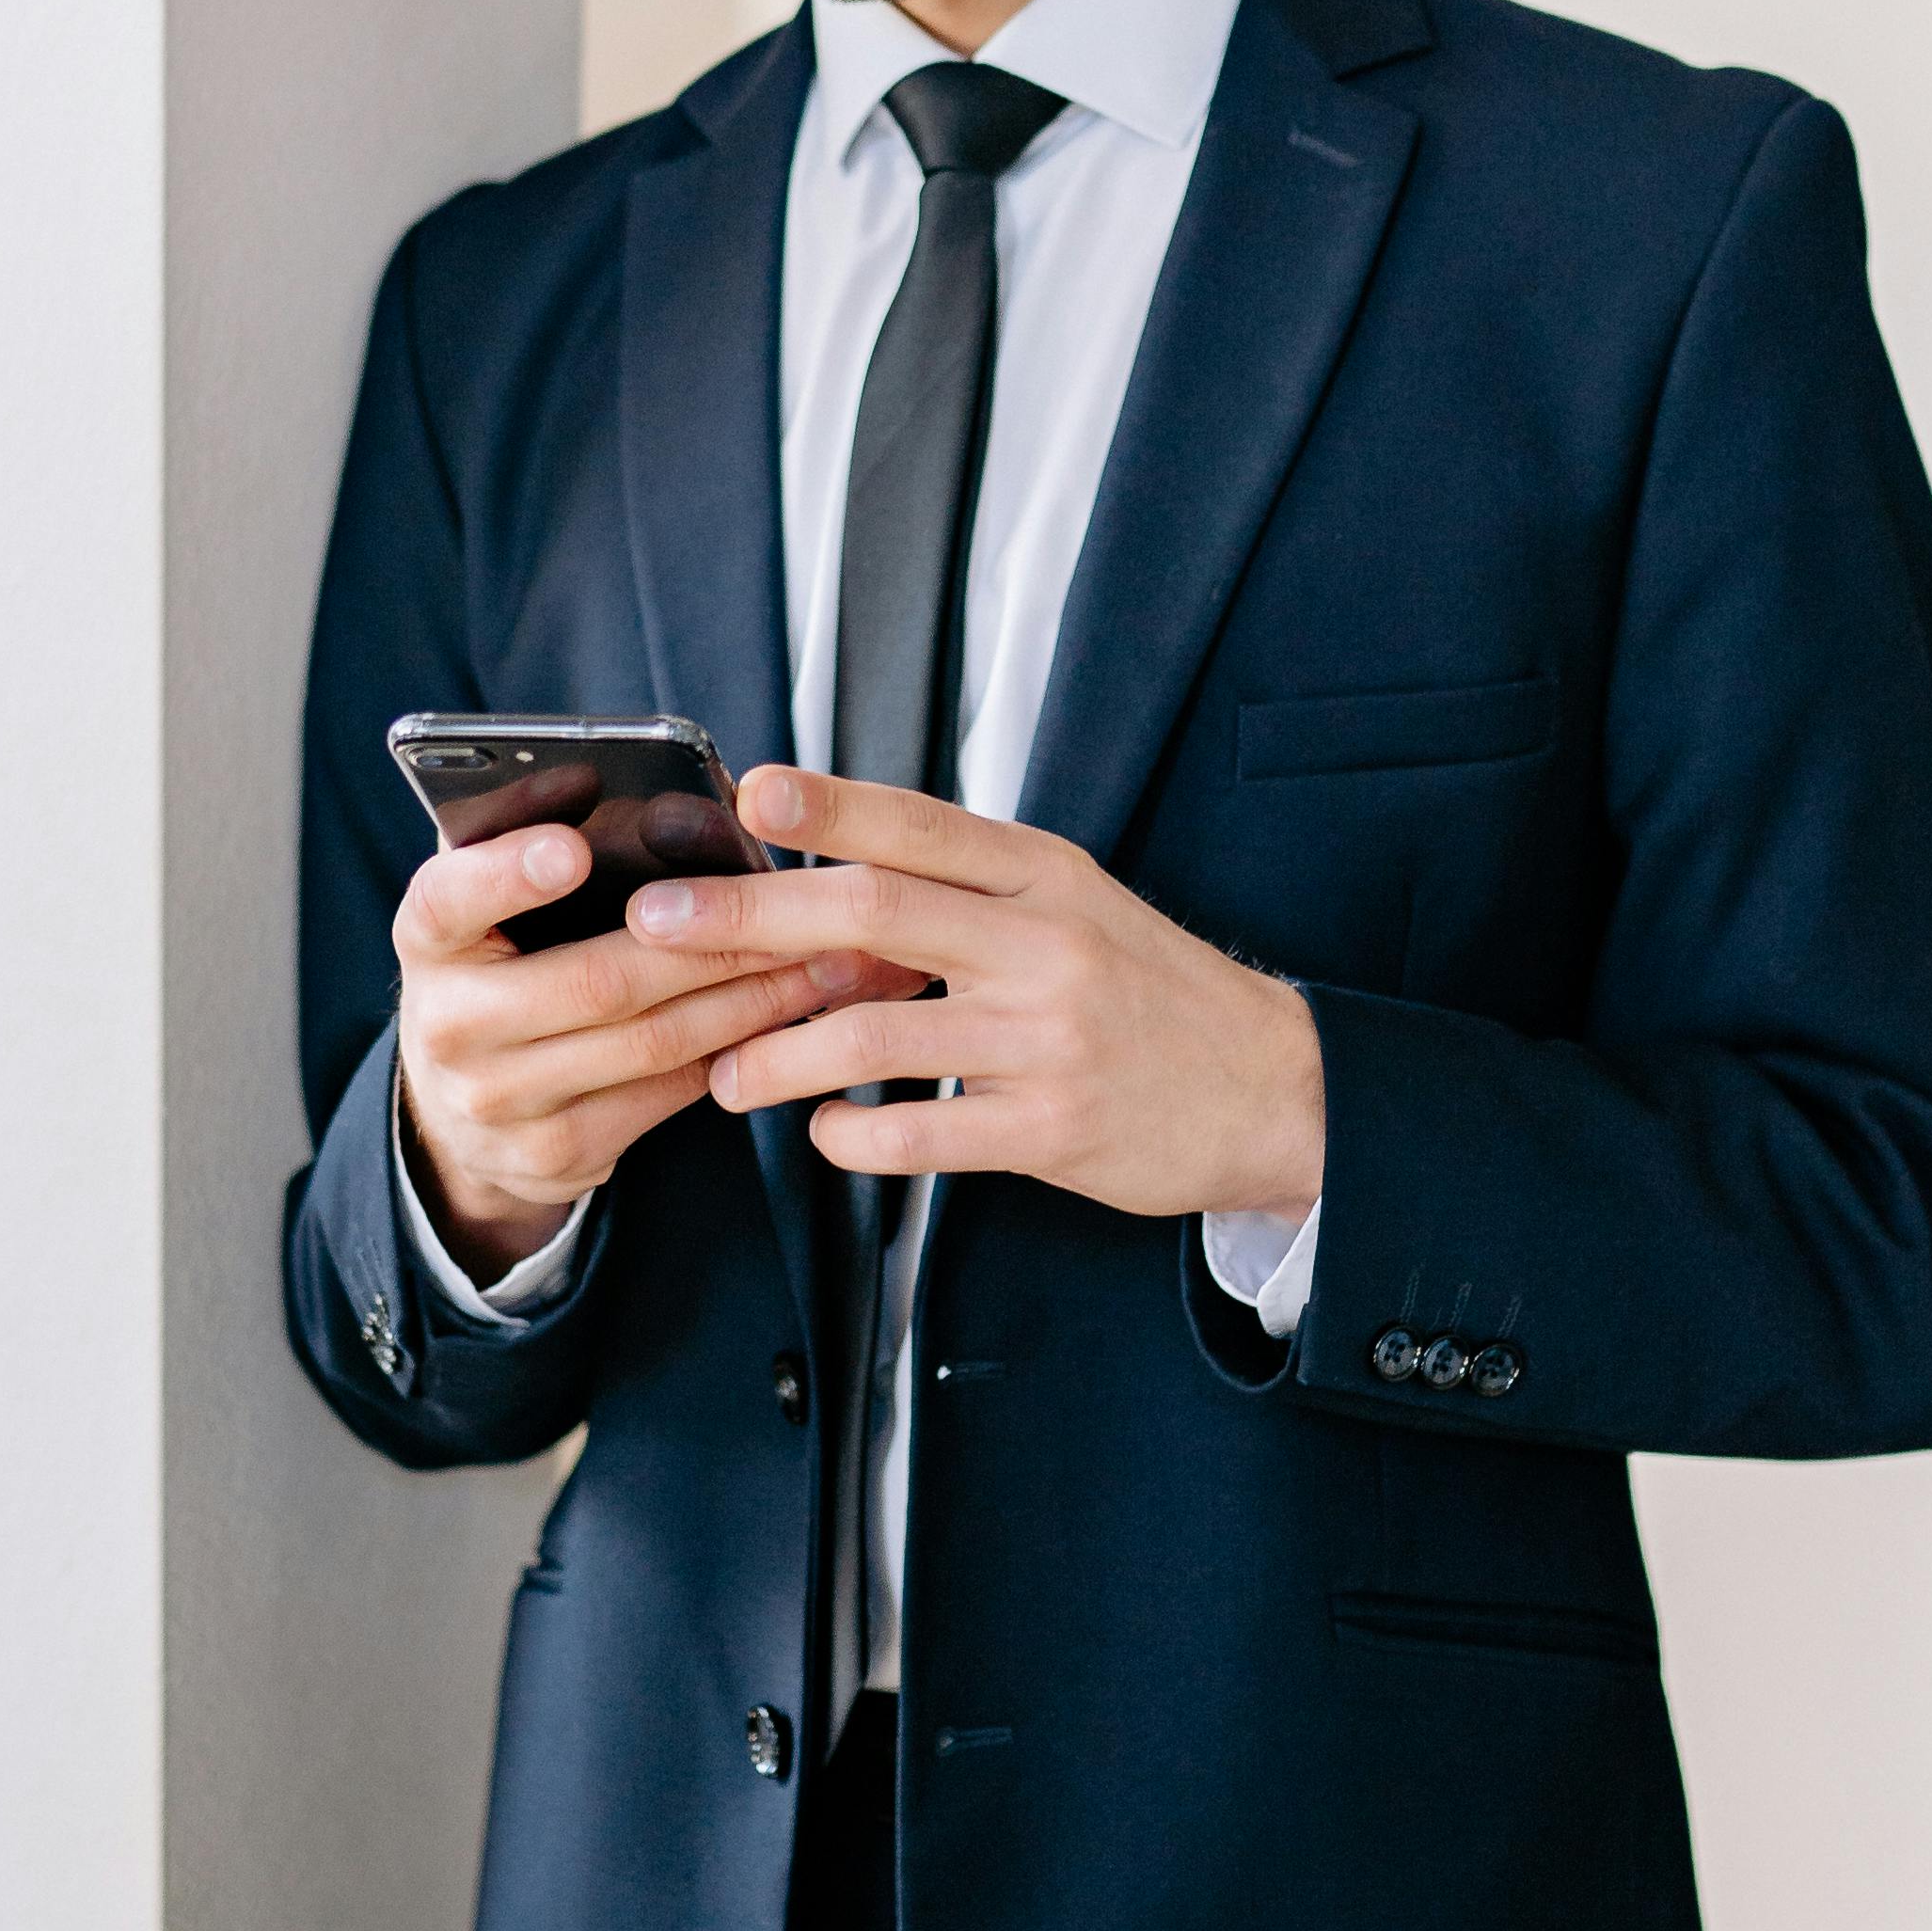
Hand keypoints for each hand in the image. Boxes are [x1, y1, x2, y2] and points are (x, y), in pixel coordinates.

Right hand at [395, 819, 924, 1281]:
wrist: (459, 1116)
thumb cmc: (499, 967)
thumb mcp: (486, 906)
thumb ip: (524, 842)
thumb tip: (612, 783)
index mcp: (428, 940)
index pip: (450, 900)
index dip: (508, 875)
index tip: (572, 849)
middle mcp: (450, 1025)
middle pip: (597, 980)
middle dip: (714, 943)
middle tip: (802, 908)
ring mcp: (502, 1101)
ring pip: (652, 1042)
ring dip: (753, 998)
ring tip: (828, 958)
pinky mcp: (557, 1154)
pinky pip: (668, 1093)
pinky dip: (739, 1048)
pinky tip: (793, 1014)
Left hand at [625, 767, 1326, 1218]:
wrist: (1273, 1088)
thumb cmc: (1149, 992)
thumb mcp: (1073, 907)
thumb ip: (966, 888)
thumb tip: (830, 861)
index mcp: (1044, 877)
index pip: (921, 825)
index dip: (829, 807)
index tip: (748, 793)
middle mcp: (1045, 946)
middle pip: (872, 914)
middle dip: (748, 918)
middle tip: (659, 927)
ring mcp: (1048, 1040)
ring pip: (876, 1036)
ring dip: (778, 1055)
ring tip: (728, 1073)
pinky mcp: (1053, 1129)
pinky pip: (922, 1136)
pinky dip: (852, 1137)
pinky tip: (823, 1132)